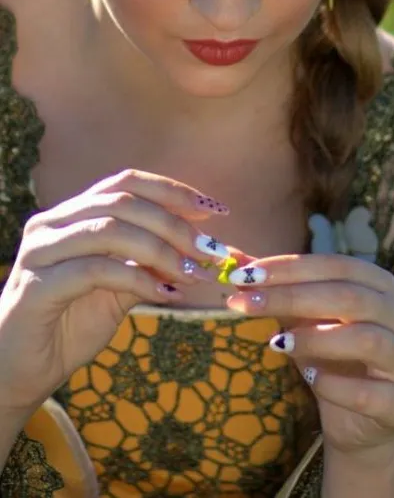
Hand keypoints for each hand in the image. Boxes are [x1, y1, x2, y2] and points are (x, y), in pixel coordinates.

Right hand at [0, 168, 228, 413]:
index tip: (212, 210)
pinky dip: (137, 279)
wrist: (20, 371)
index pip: (125, 183)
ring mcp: (41, 250)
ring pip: (110, 230)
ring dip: (160, 251)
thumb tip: (202, 250)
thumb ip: (150, 266)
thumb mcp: (119, 291)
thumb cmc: (69, 325)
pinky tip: (166, 297)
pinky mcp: (37, 284)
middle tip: (210, 250)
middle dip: (173, 224)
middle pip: (122, 202)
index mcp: (73, 214)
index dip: (171, 191)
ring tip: (192, 273)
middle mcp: (53, 222)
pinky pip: (95, 270)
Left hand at [225, 253, 393, 453]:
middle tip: (244, 303)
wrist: (362, 420)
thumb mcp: (304, 318)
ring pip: (368, 338)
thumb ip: (277, 289)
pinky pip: (373, 394)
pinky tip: (310, 379)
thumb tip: (234, 261)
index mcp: (378, 286)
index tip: (245, 273)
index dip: (289, 267)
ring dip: (316, 338)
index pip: (335, 265)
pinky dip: (337, 386)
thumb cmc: (333, 357)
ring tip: (276, 343)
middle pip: (348, 297)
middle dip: (291, 297)